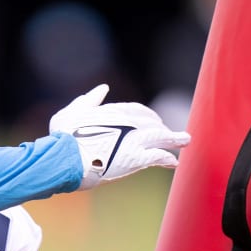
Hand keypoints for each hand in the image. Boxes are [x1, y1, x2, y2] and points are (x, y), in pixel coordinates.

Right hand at [50, 84, 190, 188]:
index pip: (138, 111)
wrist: (67, 157)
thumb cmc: (64, 135)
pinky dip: (167, 158)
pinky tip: (174, 162)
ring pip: (161, 136)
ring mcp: (134, 139)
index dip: (147, 117)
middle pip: (152, 123)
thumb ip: (90, 99)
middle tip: (169, 136)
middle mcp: (128, 122)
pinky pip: (158, 156)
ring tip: (185, 141)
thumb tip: (103, 88)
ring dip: (174, 139)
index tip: (153, 121)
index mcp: (114, 110)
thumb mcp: (74, 110)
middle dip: (161, 128)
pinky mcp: (136, 157)